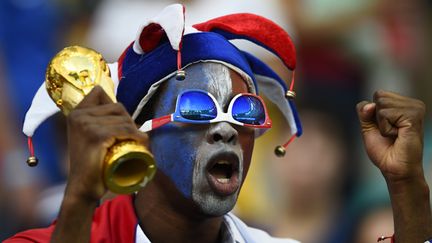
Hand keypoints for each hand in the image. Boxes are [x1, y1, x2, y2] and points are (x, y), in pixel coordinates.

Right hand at [65, 86, 148, 201]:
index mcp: (75, 113)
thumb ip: (95, 119)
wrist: (83, 188)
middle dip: (129, 121)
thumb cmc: (91, 163)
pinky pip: (124, 130)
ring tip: (138, 143)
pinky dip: (137, 137)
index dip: (116, 107)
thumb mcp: (87, 136)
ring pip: (124, 120)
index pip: (100, 93)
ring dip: (136, 131)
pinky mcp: (96, 136)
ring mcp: (86, 125)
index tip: (122, 124)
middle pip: (117, 107)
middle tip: (133, 138)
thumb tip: (113, 103)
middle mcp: (78, 116)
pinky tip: (141, 143)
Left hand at [356, 90, 425, 182]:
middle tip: (390, 133)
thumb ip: (364, 112)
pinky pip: (386, 114)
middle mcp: (412, 104)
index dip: (373, 114)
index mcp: (403, 104)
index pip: (378, 94)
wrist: (394, 169)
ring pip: (381, 104)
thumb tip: (370, 104)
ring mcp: (415, 109)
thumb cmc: (384, 150)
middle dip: (377, 118)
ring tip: (395, 135)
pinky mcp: (414, 116)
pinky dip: (385, 128)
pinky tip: (398, 136)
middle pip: (379, 96)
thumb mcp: (368, 127)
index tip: (385, 128)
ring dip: (382, 124)